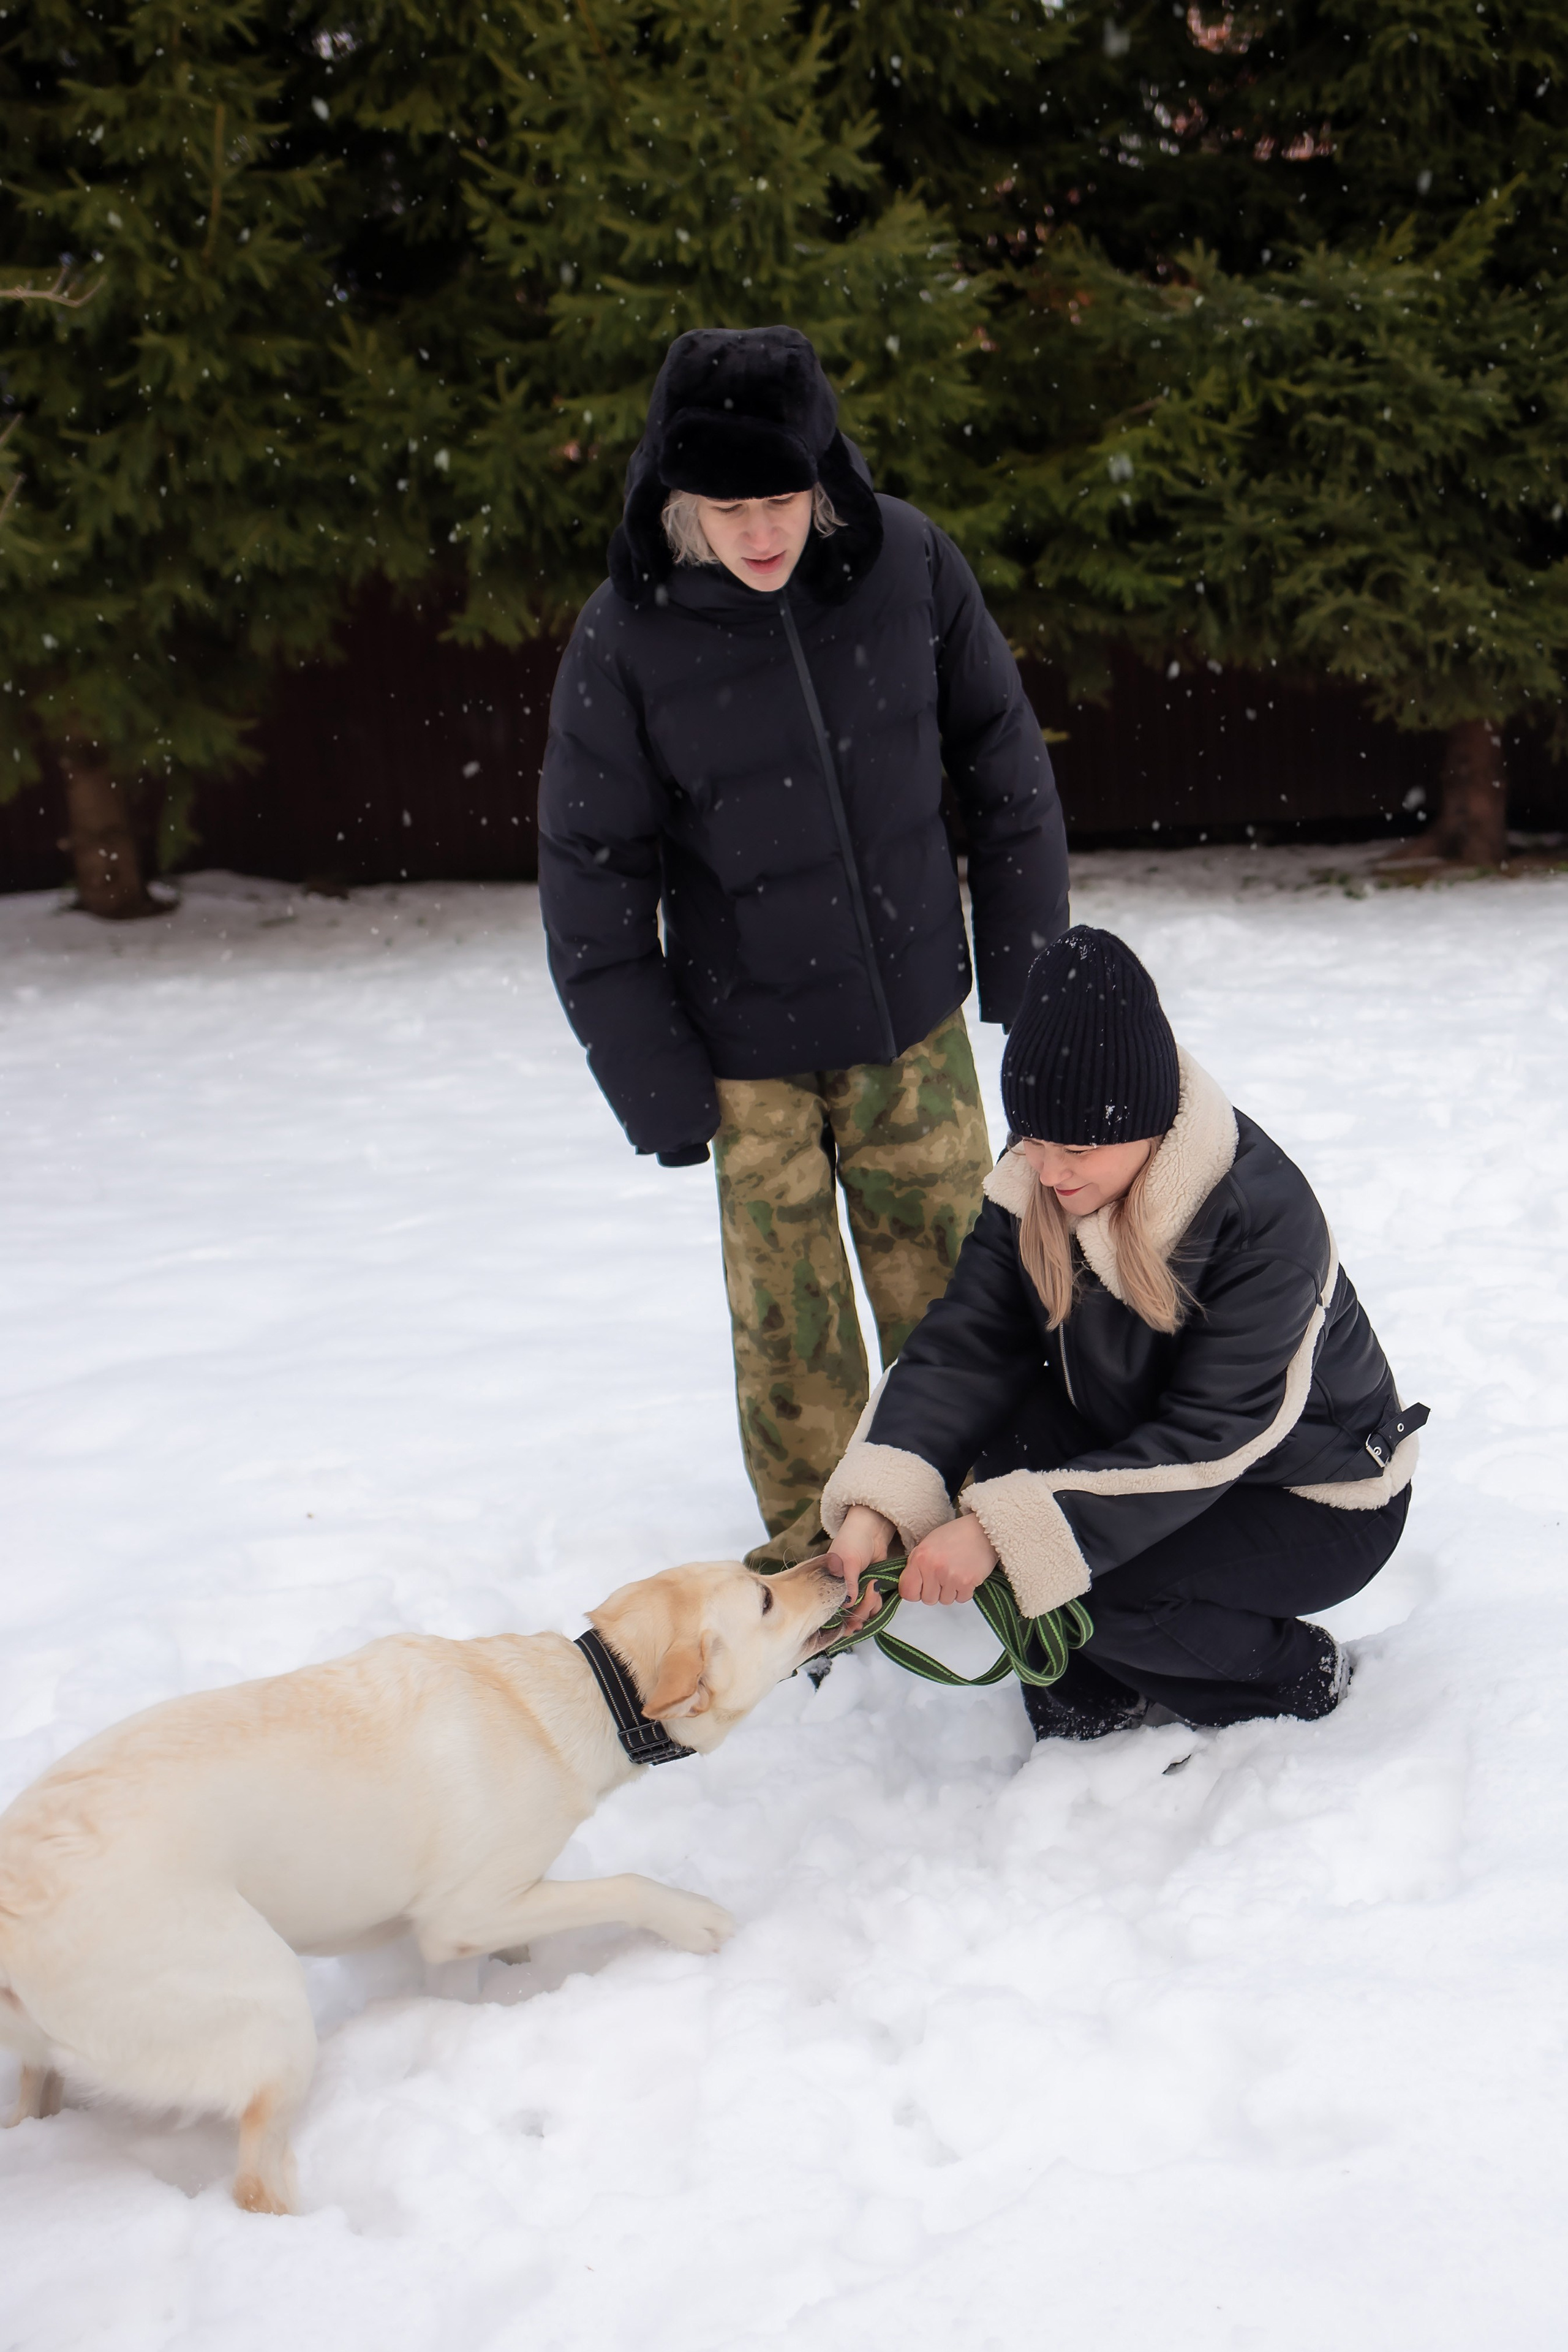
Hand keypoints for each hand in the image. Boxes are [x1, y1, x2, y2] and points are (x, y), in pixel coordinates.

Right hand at [825, 1505, 894, 1631]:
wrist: (872, 1530)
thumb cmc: (853, 1540)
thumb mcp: (847, 1560)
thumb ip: (848, 1583)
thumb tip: (848, 1604)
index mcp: (827, 1585)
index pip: (830, 1612)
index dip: (841, 1622)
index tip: (852, 1625)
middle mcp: (839, 1592)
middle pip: (848, 1616)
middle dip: (861, 1611)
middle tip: (870, 1594)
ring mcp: (855, 1592)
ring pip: (862, 1612)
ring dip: (871, 1606)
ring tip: (874, 1586)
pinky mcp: (868, 1590)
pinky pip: (872, 1606)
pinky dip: (877, 1603)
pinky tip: (878, 1589)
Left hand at [898, 1515, 997, 1606]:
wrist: (982, 1530)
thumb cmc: (955, 1535)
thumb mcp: (928, 1544)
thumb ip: (916, 1564)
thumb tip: (909, 1584)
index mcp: (920, 1557)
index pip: (907, 1591)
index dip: (915, 1592)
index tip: (921, 1588)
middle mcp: (933, 1568)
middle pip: (928, 1599)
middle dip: (935, 1591)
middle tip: (943, 1576)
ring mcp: (950, 1576)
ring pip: (945, 1601)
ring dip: (950, 1591)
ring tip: (956, 1573)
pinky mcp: (967, 1583)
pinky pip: (961, 1599)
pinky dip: (964, 1591)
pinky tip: (965, 1575)